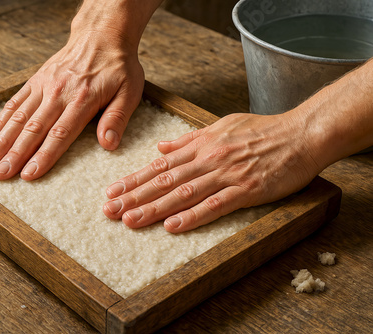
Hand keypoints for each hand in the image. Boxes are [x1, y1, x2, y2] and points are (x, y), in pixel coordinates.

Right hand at [0, 30, 143, 179]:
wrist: (102, 34)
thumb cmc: (119, 67)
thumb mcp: (129, 91)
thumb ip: (117, 118)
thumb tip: (108, 144)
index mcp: (82, 100)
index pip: (59, 134)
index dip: (43, 156)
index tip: (29, 174)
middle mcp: (59, 93)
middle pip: (33, 129)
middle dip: (15, 154)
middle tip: (0, 175)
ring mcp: (44, 85)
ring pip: (19, 117)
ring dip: (2, 140)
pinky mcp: (36, 80)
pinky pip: (15, 102)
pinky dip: (1, 120)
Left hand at [103, 112, 321, 232]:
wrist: (300, 134)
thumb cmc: (262, 131)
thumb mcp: (221, 126)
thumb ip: (189, 139)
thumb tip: (161, 148)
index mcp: (201, 145)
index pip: (159, 166)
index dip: (133, 179)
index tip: (112, 191)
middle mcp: (207, 159)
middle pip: (164, 181)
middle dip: (134, 196)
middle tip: (109, 210)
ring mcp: (226, 175)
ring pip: (183, 193)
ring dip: (154, 208)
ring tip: (130, 220)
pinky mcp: (246, 190)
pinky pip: (215, 205)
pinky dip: (193, 216)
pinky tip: (172, 226)